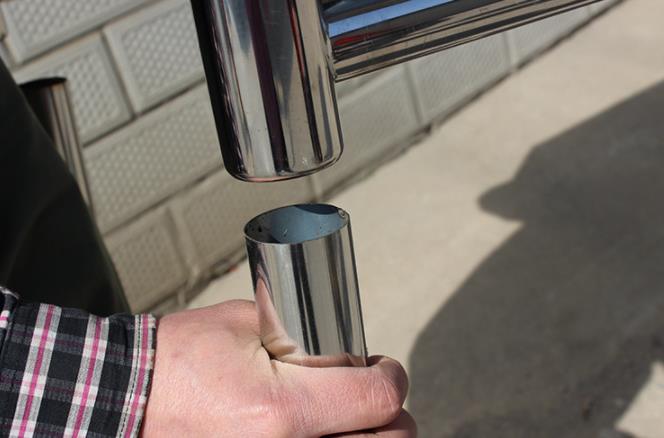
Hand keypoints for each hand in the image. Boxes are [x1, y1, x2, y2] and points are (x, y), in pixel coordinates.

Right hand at [141, 300, 415, 436]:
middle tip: (369, 393)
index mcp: (283, 408)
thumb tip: (344, 349)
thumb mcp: (243, 326)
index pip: (377, 398)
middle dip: (390, 415)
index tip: (381, 366)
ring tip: (346, 417)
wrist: (126, 403)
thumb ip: (303, 335)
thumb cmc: (177, 362)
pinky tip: (323, 433)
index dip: (390, 374)